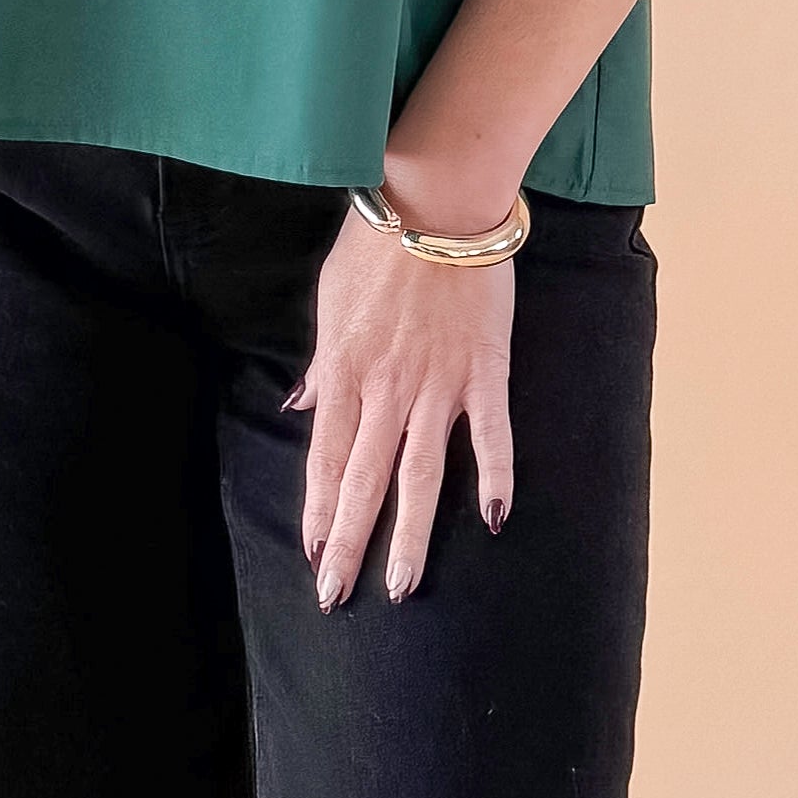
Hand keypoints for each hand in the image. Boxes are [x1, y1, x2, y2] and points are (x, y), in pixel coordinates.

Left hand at [294, 204, 516, 608]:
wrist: (439, 200)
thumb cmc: (377, 245)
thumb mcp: (330, 303)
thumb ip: (322, 366)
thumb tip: (302, 410)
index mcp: (345, 373)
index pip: (326, 460)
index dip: (319, 513)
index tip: (313, 558)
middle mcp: (387, 389)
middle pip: (366, 480)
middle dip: (350, 544)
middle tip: (337, 598)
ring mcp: (438, 383)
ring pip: (420, 473)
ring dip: (410, 534)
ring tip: (403, 586)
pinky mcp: (485, 369)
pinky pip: (491, 432)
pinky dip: (495, 474)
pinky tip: (495, 519)